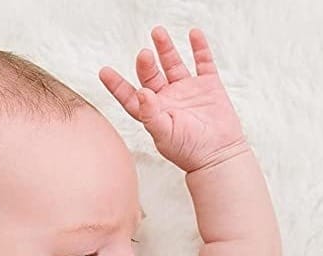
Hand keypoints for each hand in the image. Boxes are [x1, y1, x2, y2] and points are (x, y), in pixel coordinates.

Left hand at [99, 26, 248, 174]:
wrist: (218, 156)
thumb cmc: (188, 151)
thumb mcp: (164, 135)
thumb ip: (150, 114)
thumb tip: (141, 92)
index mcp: (153, 113)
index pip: (130, 96)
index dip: (117, 85)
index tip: (104, 72)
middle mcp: (168, 99)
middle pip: (151, 75)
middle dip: (146, 64)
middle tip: (144, 55)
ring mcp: (188, 90)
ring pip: (173, 63)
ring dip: (166, 48)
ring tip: (157, 32)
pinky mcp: (208, 86)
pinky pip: (203, 62)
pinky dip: (199, 47)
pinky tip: (194, 34)